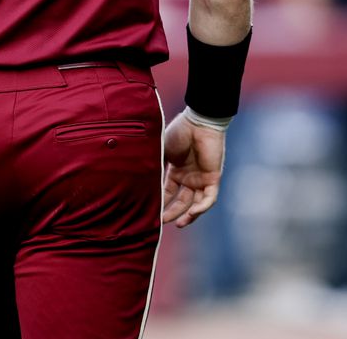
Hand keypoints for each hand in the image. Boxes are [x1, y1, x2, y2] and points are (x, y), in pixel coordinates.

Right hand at [162, 112, 224, 227]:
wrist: (198, 122)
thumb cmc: (179, 132)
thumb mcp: (161, 151)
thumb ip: (151, 163)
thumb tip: (132, 175)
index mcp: (177, 171)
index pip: (168, 192)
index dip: (160, 203)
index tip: (151, 213)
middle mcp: (189, 177)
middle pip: (181, 201)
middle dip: (172, 212)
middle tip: (161, 222)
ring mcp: (201, 178)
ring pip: (196, 203)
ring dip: (188, 215)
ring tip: (178, 224)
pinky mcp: (213, 178)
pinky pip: (209, 198)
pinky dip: (201, 208)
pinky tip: (191, 213)